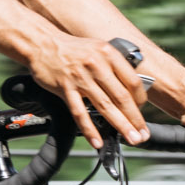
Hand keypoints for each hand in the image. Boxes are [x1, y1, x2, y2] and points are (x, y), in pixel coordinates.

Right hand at [13, 27, 149, 149]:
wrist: (42, 43)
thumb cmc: (73, 48)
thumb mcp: (99, 49)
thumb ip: (114, 66)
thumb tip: (131, 90)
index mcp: (109, 54)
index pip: (133, 81)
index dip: (140, 100)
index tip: (141, 111)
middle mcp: (97, 65)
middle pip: (122, 97)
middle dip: (135, 119)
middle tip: (143, 134)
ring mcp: (81, 78)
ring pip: (105, 106)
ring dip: (120, 125)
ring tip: (131, 138)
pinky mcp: (65, 88)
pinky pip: (80, 113)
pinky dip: (89, 129)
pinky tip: (97, 141)